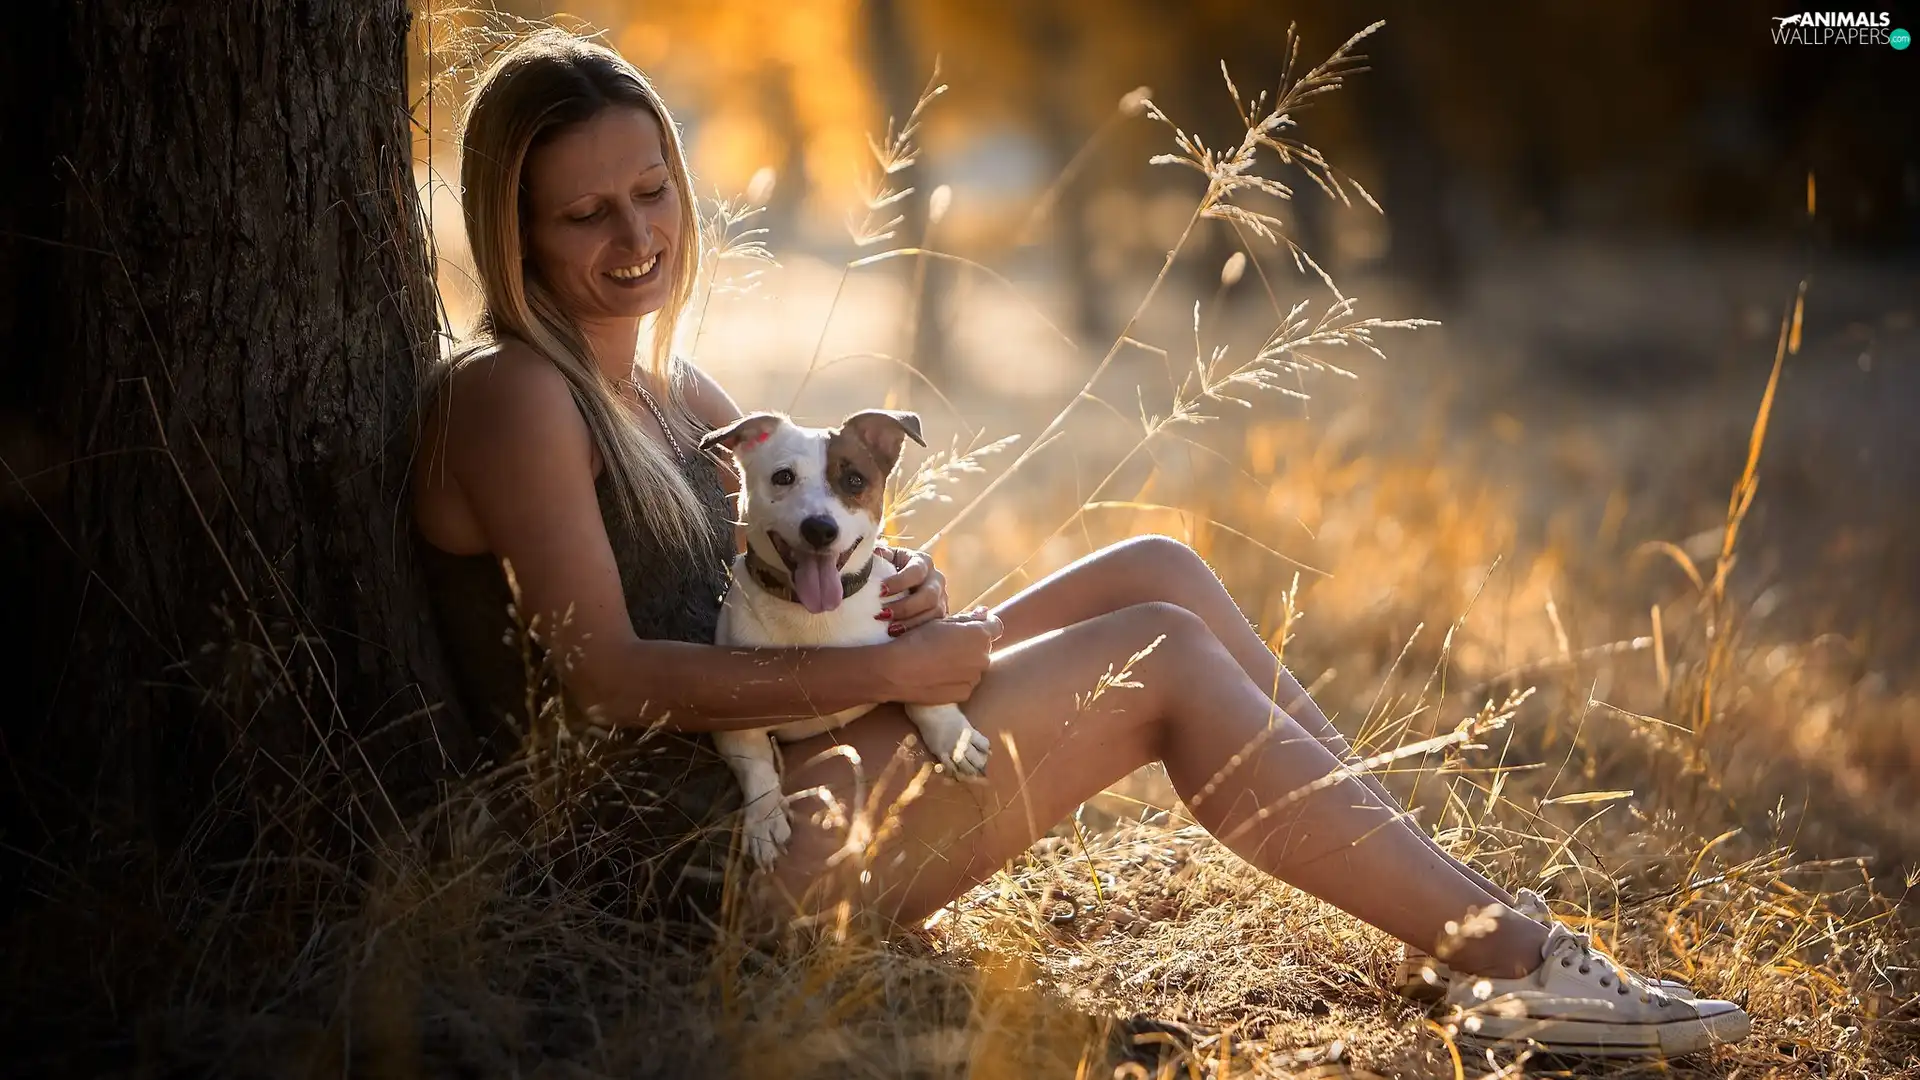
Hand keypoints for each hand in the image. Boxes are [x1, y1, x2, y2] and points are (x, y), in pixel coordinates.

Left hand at [875, 543, 948, 634]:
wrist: (905, 584)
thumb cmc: (889, 570)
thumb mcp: (885, 559)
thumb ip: (878, 557)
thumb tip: (866, 556)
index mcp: (923, 562)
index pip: (916, 571)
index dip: (899, 582)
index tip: (880, 591)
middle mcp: (937, 580)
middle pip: (929, 595)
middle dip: (905, 607)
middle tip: (882, 614)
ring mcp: (942, 599)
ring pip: (934, 613)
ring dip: (911, 623)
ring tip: (889, 630)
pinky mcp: (941, 617)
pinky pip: (934, 627)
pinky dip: (916, 632)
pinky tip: (899, 637)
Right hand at [881, 607, 1002, 703]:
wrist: (897, 670)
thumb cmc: (916, 639)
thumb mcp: (941, 621)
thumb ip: (967, 618)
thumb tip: (985, 613)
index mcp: (979, 635)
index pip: (995, 626)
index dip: (982, 625)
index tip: (967, 628)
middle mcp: (983, 657)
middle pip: (983, 648)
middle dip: (971, 645)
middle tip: (946, 646)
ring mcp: (975, 678)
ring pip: (974, 667)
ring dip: (964, 663)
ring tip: (939, 662)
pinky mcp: (964, 694)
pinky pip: (965, 683)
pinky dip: (956, 680)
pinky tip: (937, 676)